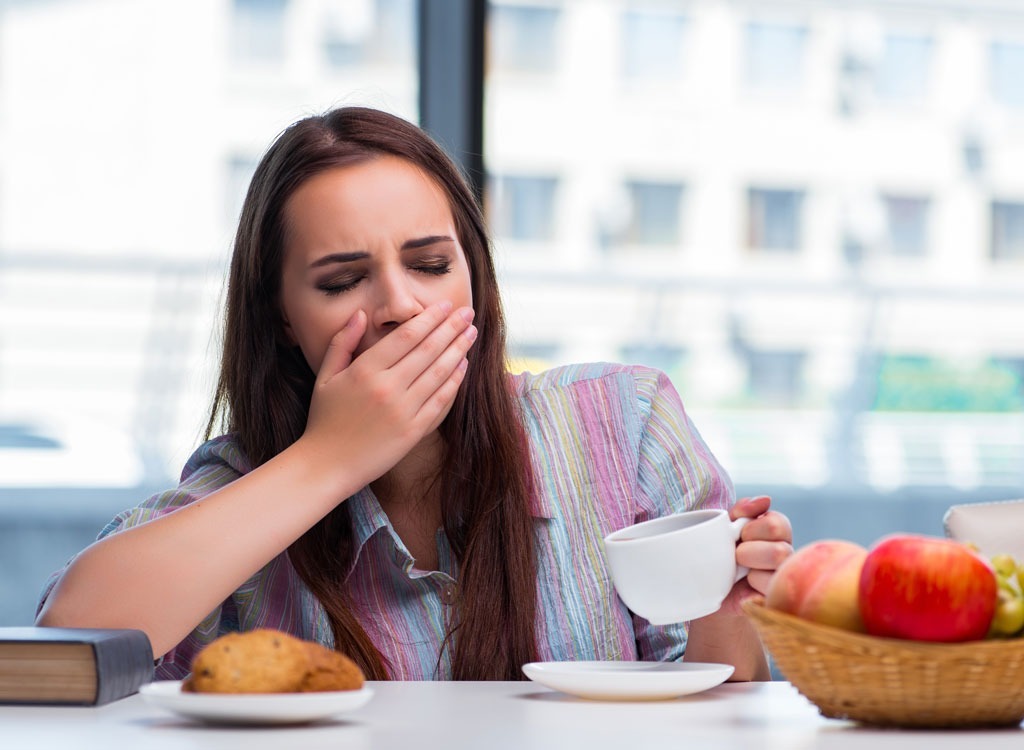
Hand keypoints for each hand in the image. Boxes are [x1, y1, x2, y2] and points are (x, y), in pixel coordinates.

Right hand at [299, 301, 477, 489]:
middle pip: (428, 350)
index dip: (429, 318)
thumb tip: (361, 314)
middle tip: (468, 313)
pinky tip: (463, 365)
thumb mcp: (326, 377)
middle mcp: (387, 388)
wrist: (327, 465)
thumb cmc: (324, 420)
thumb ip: (343, 342)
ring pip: (439, 373)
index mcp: (365, 370)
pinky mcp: (413, 432)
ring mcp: (403, 411)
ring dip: (458, 350)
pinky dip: (454, 381)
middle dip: (451, 328)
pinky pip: (440, 401)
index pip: (406, 336)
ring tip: (471, 334)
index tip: (445, 306)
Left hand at [717, 495, 792, 615]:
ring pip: (778, 577)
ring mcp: (784, 582)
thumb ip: (743, 511)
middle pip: (780, 551)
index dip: (753, 528)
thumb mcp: (725, 528)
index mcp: (777, 535)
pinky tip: (745, 591)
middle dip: (750, 551)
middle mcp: (787, 557)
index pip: (778, 524)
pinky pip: (772, 597)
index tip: (739, 535)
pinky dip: (753, 593)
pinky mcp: (778, 603)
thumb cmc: (719, 555)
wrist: (708, 592)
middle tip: (737, 556)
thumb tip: (765, 499)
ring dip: (752, 573)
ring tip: (740, 575)